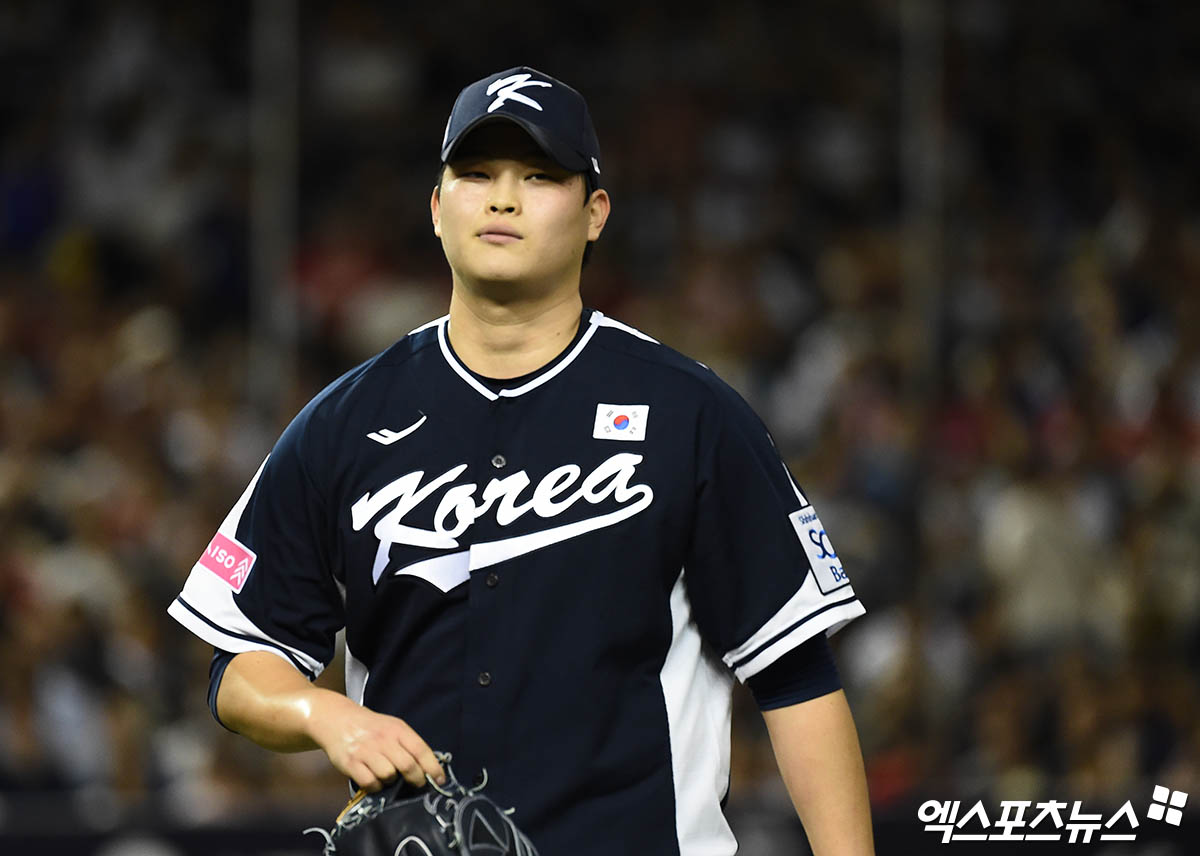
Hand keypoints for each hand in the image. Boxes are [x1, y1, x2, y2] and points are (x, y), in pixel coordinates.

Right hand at [306, 691, 445, 791]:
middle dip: (417, 779)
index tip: (439, 780)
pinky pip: (370, 783)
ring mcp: (366, 751)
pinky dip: (375, 786)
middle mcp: (383, 739)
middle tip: (417, 783)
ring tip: (388, 775)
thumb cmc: (370, 727)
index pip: (421, 750)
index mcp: (397, 729)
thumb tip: (429, 767)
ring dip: (392, 781)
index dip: (433, 768)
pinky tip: (374, 779)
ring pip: (389, 776)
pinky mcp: (351, 763)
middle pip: (408, 766)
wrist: (337, 719)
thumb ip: (408, 744)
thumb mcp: (392, 727)